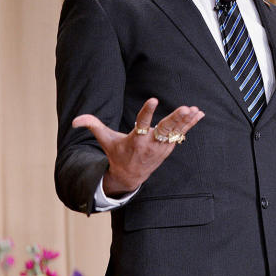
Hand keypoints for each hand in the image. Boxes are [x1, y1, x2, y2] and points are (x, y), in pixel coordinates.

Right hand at [72, 98, 204, 196]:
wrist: (130, 176)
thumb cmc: (117, 154)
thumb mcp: (105, 140)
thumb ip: (93, 126)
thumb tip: (75, 121)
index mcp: (135, 140)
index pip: (142, 124)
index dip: (147, 112)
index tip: (154, 100)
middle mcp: (150, 144)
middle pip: (165, 130)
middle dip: (175, 119)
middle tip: (185, 108)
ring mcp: (161, 147)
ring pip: (176, 132)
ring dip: (186, 121)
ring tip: (195, 109)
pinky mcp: (169, 148)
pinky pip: (182, 134)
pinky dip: (190, 124)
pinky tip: (200, 113)